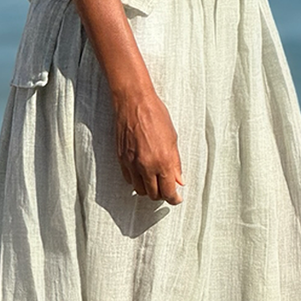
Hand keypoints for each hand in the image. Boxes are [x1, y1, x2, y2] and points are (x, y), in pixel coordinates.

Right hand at [112, 86, 183, 204]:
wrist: (133, 102)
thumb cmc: (155, 115)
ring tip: (155, 182)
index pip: (168, 192)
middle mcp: (146, 166)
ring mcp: (131, 163)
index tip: (176, 198)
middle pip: (153, 194)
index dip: (173, 199)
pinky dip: (136, 181)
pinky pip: (128, 179)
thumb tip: (179, 180)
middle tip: (167, 190)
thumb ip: (175, 163)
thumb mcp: (173, 138)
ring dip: (148, 189)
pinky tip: (142, 173)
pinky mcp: (121, 159)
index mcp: (162, 161)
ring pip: (139, 189)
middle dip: (162, 195)